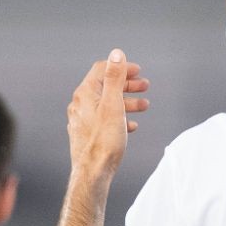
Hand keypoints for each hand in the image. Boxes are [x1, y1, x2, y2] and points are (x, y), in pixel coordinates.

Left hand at [67, 49, 148, 176]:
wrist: (93, 171)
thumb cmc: (104, 140)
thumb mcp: (114, 104)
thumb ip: (115, 78)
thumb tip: (116, 54)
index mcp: (85, 94)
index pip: (102, 70)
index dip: (121, 67)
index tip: (138, 71)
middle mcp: (80, 104)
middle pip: (105, 86)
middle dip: (127, 84)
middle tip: (145, 86)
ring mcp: (83, 119)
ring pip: (107, 103)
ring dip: (127, 101)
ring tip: (144, 105)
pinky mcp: (87, 133)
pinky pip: (105, 119)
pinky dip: (120, 116)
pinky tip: (131, 124)